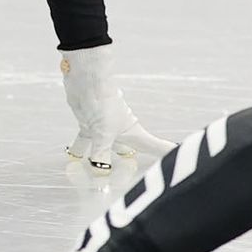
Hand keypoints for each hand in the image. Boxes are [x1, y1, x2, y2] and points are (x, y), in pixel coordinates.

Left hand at [60, 44, 172, 171]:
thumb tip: (100, 171)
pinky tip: (72, 158)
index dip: (166, 152)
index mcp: (132, 131)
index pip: (154, 146)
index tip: (179, 157)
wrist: (86, 80)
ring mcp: (104, 128)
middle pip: (130, 148)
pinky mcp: (88, 125)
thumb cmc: (103, 102)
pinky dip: (80, 151)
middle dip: (132, 158)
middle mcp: (120, 131)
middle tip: (136, 170)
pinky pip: (86, 143)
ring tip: (97, 171)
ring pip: (105, 148)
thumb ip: (102, 153)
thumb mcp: (104, 133)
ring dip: (101, 158)